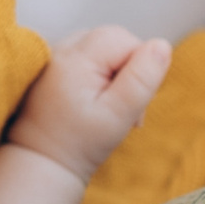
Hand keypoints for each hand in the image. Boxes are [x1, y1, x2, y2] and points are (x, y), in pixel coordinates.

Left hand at [7, 28, 172, 179]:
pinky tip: (96, 102)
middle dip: (129, 71)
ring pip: (102, 48)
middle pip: (114, 41)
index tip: (135, 104)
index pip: (127, 40)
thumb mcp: (118, 115)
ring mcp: (53, 55)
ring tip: (110, 108)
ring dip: (115, 74)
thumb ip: (142, 79)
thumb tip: (162, 45)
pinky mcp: (52, 65)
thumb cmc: (80, 143)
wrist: (42, 163)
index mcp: (76, 57)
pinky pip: (87, 57)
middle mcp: (61, 48)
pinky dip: (98, 75)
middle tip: (127, 110)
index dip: (141, 69)